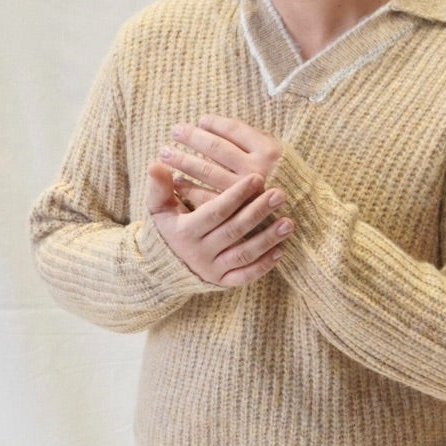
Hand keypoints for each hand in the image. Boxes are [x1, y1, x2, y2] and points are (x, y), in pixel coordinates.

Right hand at [145, 163, 291, 286]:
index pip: (215, 211)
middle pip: (234, 230)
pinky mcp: (223, 282)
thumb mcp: (158, 209)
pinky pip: (246, 276)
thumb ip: (159, 187)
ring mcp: (213, 269)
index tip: (257, 177)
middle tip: (280, 194)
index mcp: (186, 231)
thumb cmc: (168, 227)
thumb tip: (156, 163)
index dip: (236, 195)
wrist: (164, 267)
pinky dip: (264, 265)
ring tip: (288, 222)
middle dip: (258, 212)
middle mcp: (200, 252)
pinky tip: (281, 250)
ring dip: (267, 239)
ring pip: (243, 254)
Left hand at [160, 115, 282, 208]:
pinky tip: (177, 182)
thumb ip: (252, 139)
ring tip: (166, 153)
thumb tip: (213, 125)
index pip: (234, 130)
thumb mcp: (279, 152)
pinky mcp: (238, 212)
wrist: (306, 215)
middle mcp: (258, 169)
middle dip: (192, 138)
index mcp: (269, 149)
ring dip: (184, 161)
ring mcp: (247, 192)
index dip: (214, 123)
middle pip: (216, 149)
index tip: (200, 120)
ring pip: (208, 172)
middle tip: (175, 131)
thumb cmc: (288, 178)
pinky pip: (208, 198)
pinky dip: (190, 189)